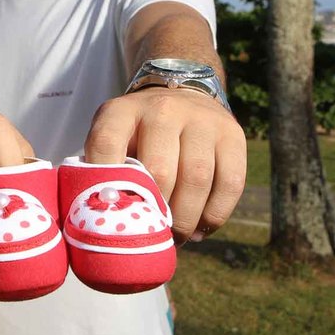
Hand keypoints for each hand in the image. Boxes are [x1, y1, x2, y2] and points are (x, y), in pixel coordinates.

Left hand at [83, 88, 245, 243]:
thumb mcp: (116, 139)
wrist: (184, 97)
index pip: (106, 145)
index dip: (106, 183)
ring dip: (186, 220)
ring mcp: (201, 119)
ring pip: (197, 179)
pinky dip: (214, 215)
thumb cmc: (140, 135)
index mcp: (122, 111)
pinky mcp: (232, 134)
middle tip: (153, 235)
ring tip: (177, 236)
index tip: (111, 213)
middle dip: (157, 213)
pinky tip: (201, 228)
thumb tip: (101, 222)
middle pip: (159, 171)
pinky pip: (230, 183)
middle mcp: (162, 110)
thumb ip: (105, 172)